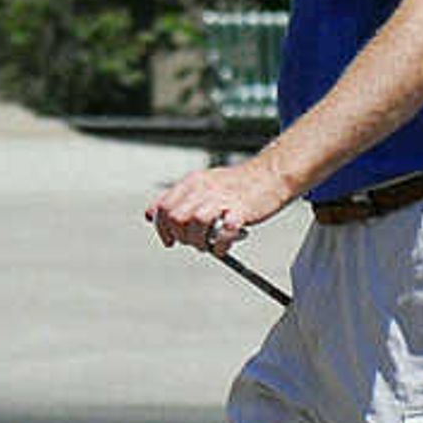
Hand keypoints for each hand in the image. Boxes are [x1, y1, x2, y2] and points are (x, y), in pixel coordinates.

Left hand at [146, 159, 295, 254]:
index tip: (169, 240)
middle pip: (176, 217)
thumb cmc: (237, 184)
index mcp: (192, 182)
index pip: (163, 207)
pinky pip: (223, 232)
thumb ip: (178, 198)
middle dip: (180, 236)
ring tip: (207, 245)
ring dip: (198, 241)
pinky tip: (222, 247)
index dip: (162, 228)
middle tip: (192, 242)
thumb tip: (151, 215)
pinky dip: (219, 245)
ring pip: (195, 224)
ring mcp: (222, 199)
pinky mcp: (241, 211)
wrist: (271, 175)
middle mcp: (203, 189)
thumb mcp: (202, 183)